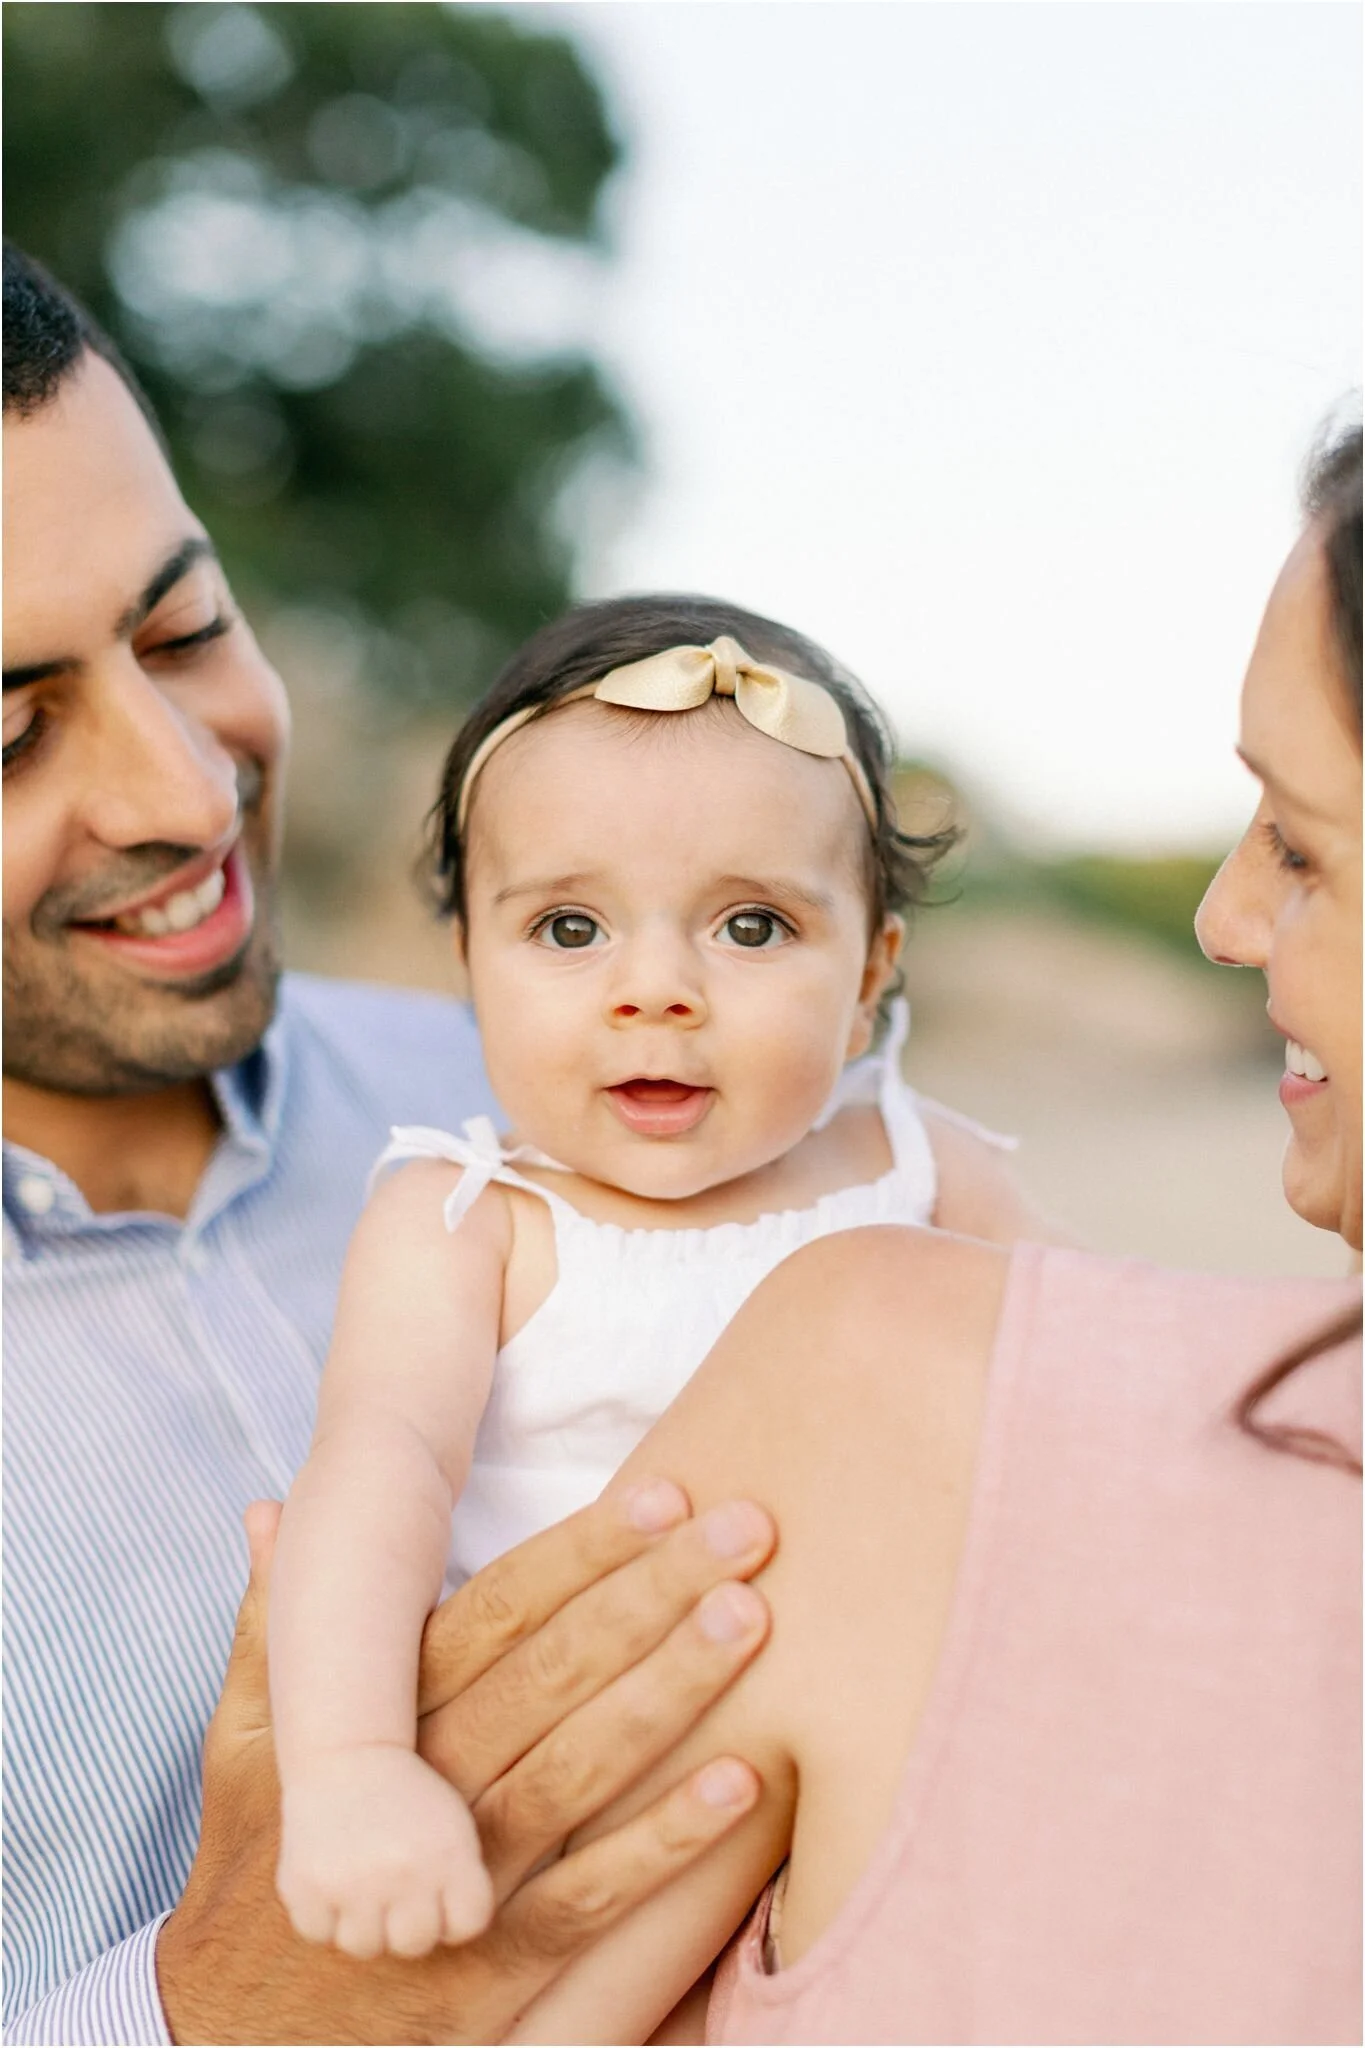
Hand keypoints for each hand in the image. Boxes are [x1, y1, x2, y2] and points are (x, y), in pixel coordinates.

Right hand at [157, 1483, 774, 2044]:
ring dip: (672, 1688)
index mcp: (385, 1720)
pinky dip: (667, 1840)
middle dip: (655, 1591)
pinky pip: (595, 1895)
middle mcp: (431, 1784)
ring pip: (585, 1764)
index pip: (499, 1611)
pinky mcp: (496, 1961)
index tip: (662, 1493)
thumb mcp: (241, 1746)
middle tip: (745, 1528)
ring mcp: (466, 1873)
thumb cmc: (255, 1871)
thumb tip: (266, 1511)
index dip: (583, 1548)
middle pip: (559, 1668)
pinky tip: (739, 1782)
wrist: (242, 2034)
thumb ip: (269, 1626)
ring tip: (749, 1619)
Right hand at [278, 1747, 492, 1959]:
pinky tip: (330, 1875)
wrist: (347, 1753)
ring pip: (363, 1946)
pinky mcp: (304, 1885)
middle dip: (406, 1923)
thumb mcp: (455, 1825)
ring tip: (361, 1879)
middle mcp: (403, 1871)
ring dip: (362, 1921)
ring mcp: (350, 1881)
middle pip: (414, 1944)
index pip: (466, 1925)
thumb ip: (462, 1883)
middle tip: (394, 1888)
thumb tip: (446, 1939)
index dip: (452, 1913)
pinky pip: (318, 1933)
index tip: (437, 1890)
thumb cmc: (407, 1798)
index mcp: (450, 1853)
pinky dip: (322, 1913)